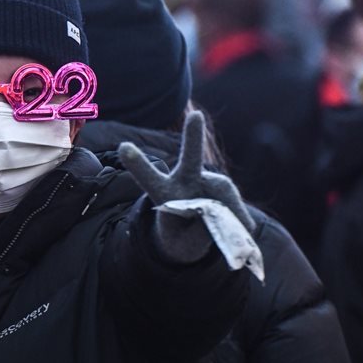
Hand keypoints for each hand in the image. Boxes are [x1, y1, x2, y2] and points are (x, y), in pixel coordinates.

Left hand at [119, 111, 254, 262]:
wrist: (194, 234)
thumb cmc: (181, 238)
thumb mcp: (184, 246)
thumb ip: (200, 233)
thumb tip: (226, 216)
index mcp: (163, 194)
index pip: (148, 178)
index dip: (137, 164)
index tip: (124, 146)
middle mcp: (184, 180)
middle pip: (190, 159)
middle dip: (194, 138)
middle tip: (196, 116)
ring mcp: (206, 181)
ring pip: (223, 194)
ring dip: (228, 216)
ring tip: (224, 233)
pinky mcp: (223, 187)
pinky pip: (234, 206)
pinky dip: (237, 220)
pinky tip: (237, 229)